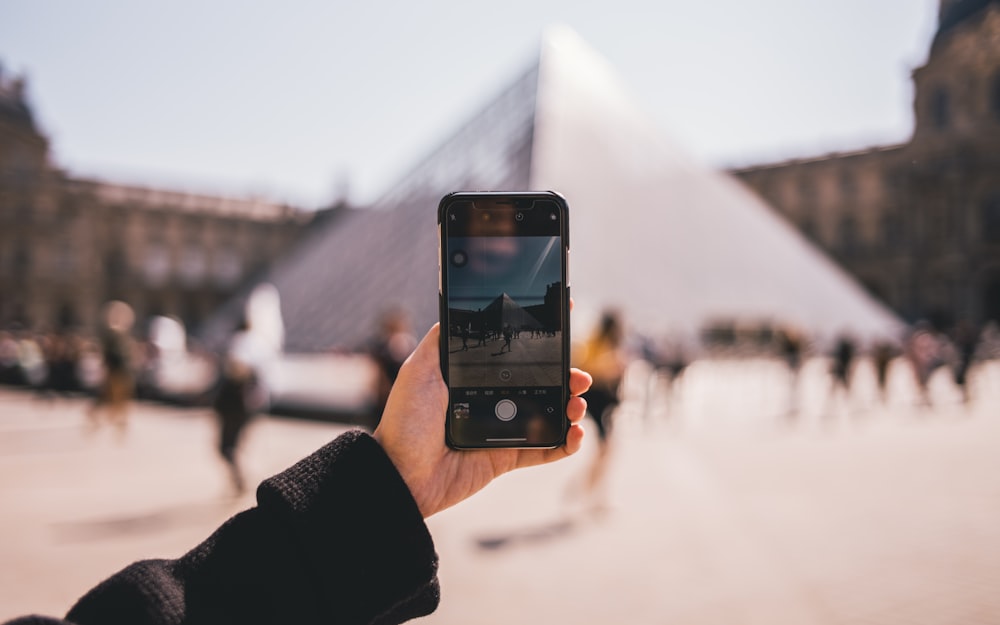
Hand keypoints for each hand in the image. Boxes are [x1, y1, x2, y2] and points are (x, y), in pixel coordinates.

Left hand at [373, 323, 591, 517]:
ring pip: (550, 414)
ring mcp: (502, 430)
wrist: (401, 474)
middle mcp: (492, 401)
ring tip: (576, 403)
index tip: (563, 325)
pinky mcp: (507, 459)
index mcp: (475, 378)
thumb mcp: (418, 371)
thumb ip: (440, 341)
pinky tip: (575, 433)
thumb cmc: (406, 421)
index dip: (542, 343)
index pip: (515, 356)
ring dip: (571, 406)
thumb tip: (458, 310)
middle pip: (541, 383)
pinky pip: (545, 451)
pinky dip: (567, 443)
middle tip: (579, 376)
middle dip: (566, 376)